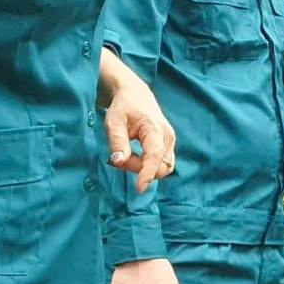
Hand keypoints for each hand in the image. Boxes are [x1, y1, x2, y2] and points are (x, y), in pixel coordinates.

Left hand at [102, 57, 175, 193]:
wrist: (136, 95)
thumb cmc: (123, 108)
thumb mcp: (113, 122)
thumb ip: (117, 143)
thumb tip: (118, 162)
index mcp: (155, 128)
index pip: (154, 156)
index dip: (147, 174)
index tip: (139, 188)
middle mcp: (167, 136)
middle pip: (159, 166)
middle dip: (139, 170)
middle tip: (119, 158)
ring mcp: (170, 141)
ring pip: (163, 167)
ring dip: (144, 169)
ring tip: (127, 156)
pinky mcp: (168, 145)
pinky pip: (162, 163)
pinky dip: (148, 166)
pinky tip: (135, 156)